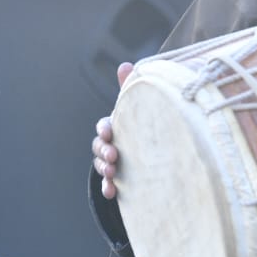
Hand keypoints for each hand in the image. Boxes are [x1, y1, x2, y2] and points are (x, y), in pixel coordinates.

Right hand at [91, 62, 133, 199]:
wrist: (156, 150)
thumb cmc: (143, 122)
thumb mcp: (138, 105)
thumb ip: (131, 87)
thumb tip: (125, 65)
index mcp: (116, 126)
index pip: (104, 126)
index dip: (104, 129)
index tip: (109, 133)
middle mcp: (112, 143)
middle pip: (99, 147)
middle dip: (103, 151)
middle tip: (113, 155)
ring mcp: (114, 162)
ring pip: (102, 165)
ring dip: (104, 169)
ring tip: (113, 173)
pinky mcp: (121, 178)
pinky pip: (109, 183)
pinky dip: (108, 187)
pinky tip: (112, 191)